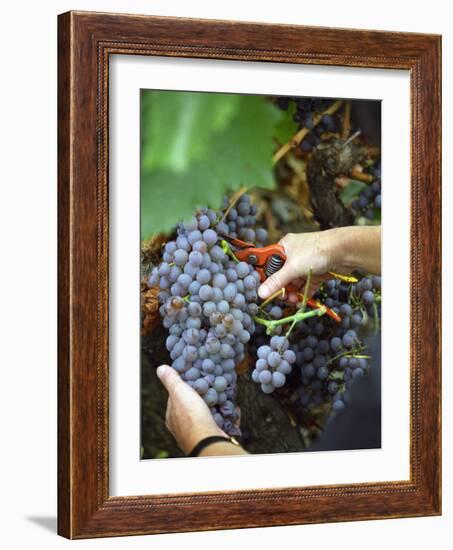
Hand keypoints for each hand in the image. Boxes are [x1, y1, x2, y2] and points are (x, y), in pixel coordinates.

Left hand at [156, 365, 225, 454]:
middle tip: (212, 384)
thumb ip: (171, 380)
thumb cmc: (191, 416)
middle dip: (203, 396)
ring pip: (209, 415)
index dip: (184, 386)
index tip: (193, 377)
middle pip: (194, 406)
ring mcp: (200, 431)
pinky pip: (223, 423)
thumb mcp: (179, 392)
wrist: (209, 440)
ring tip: (224, 393)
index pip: (176, 397)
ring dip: (217, 405)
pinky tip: (234, 408)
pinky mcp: (214, 435)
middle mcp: (184, 426)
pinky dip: (228, 415)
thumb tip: (162, 369)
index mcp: (173, 416)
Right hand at [257, 226, 380, 300]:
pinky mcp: (317, 273)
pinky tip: (301, 302)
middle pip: (282, 276)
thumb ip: (277, 281)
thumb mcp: (292, 267)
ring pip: (294, 282)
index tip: (263, 290)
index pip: (269, 263)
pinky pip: (306, 286)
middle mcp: (294, 255)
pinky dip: (303, 294)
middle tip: (281, 298)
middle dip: (281, 288)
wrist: (345, 250)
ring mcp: (306, 264)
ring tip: (292, 301)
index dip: (266, 277)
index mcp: (284, 247)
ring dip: (292, 293)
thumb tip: (261, 293)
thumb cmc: (316, 251)